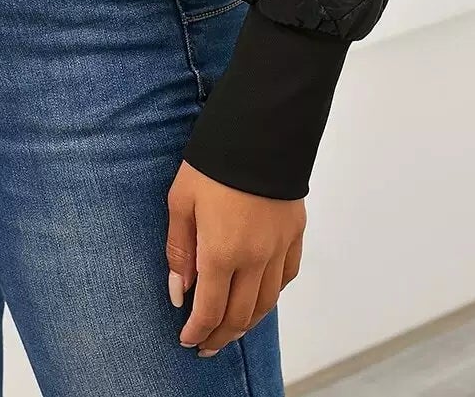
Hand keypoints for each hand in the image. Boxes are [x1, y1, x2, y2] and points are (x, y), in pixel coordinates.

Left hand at [165, 159, 304, 356]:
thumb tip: (179, 291)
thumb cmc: (213, 162)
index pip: (211, 310)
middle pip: (240, 315)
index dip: (198, 331)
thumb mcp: (181, 200)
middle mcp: (255, 259)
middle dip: (220, 336)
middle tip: (206, 345)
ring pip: (267, 303)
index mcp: (222, 252)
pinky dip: (271, 296)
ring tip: (230, 330)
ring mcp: (279, 248)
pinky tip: (260, 296)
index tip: (187, 340)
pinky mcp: (295, 234)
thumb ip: (180, 249)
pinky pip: (286, 278)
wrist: (260, 130)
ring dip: (247, 323)